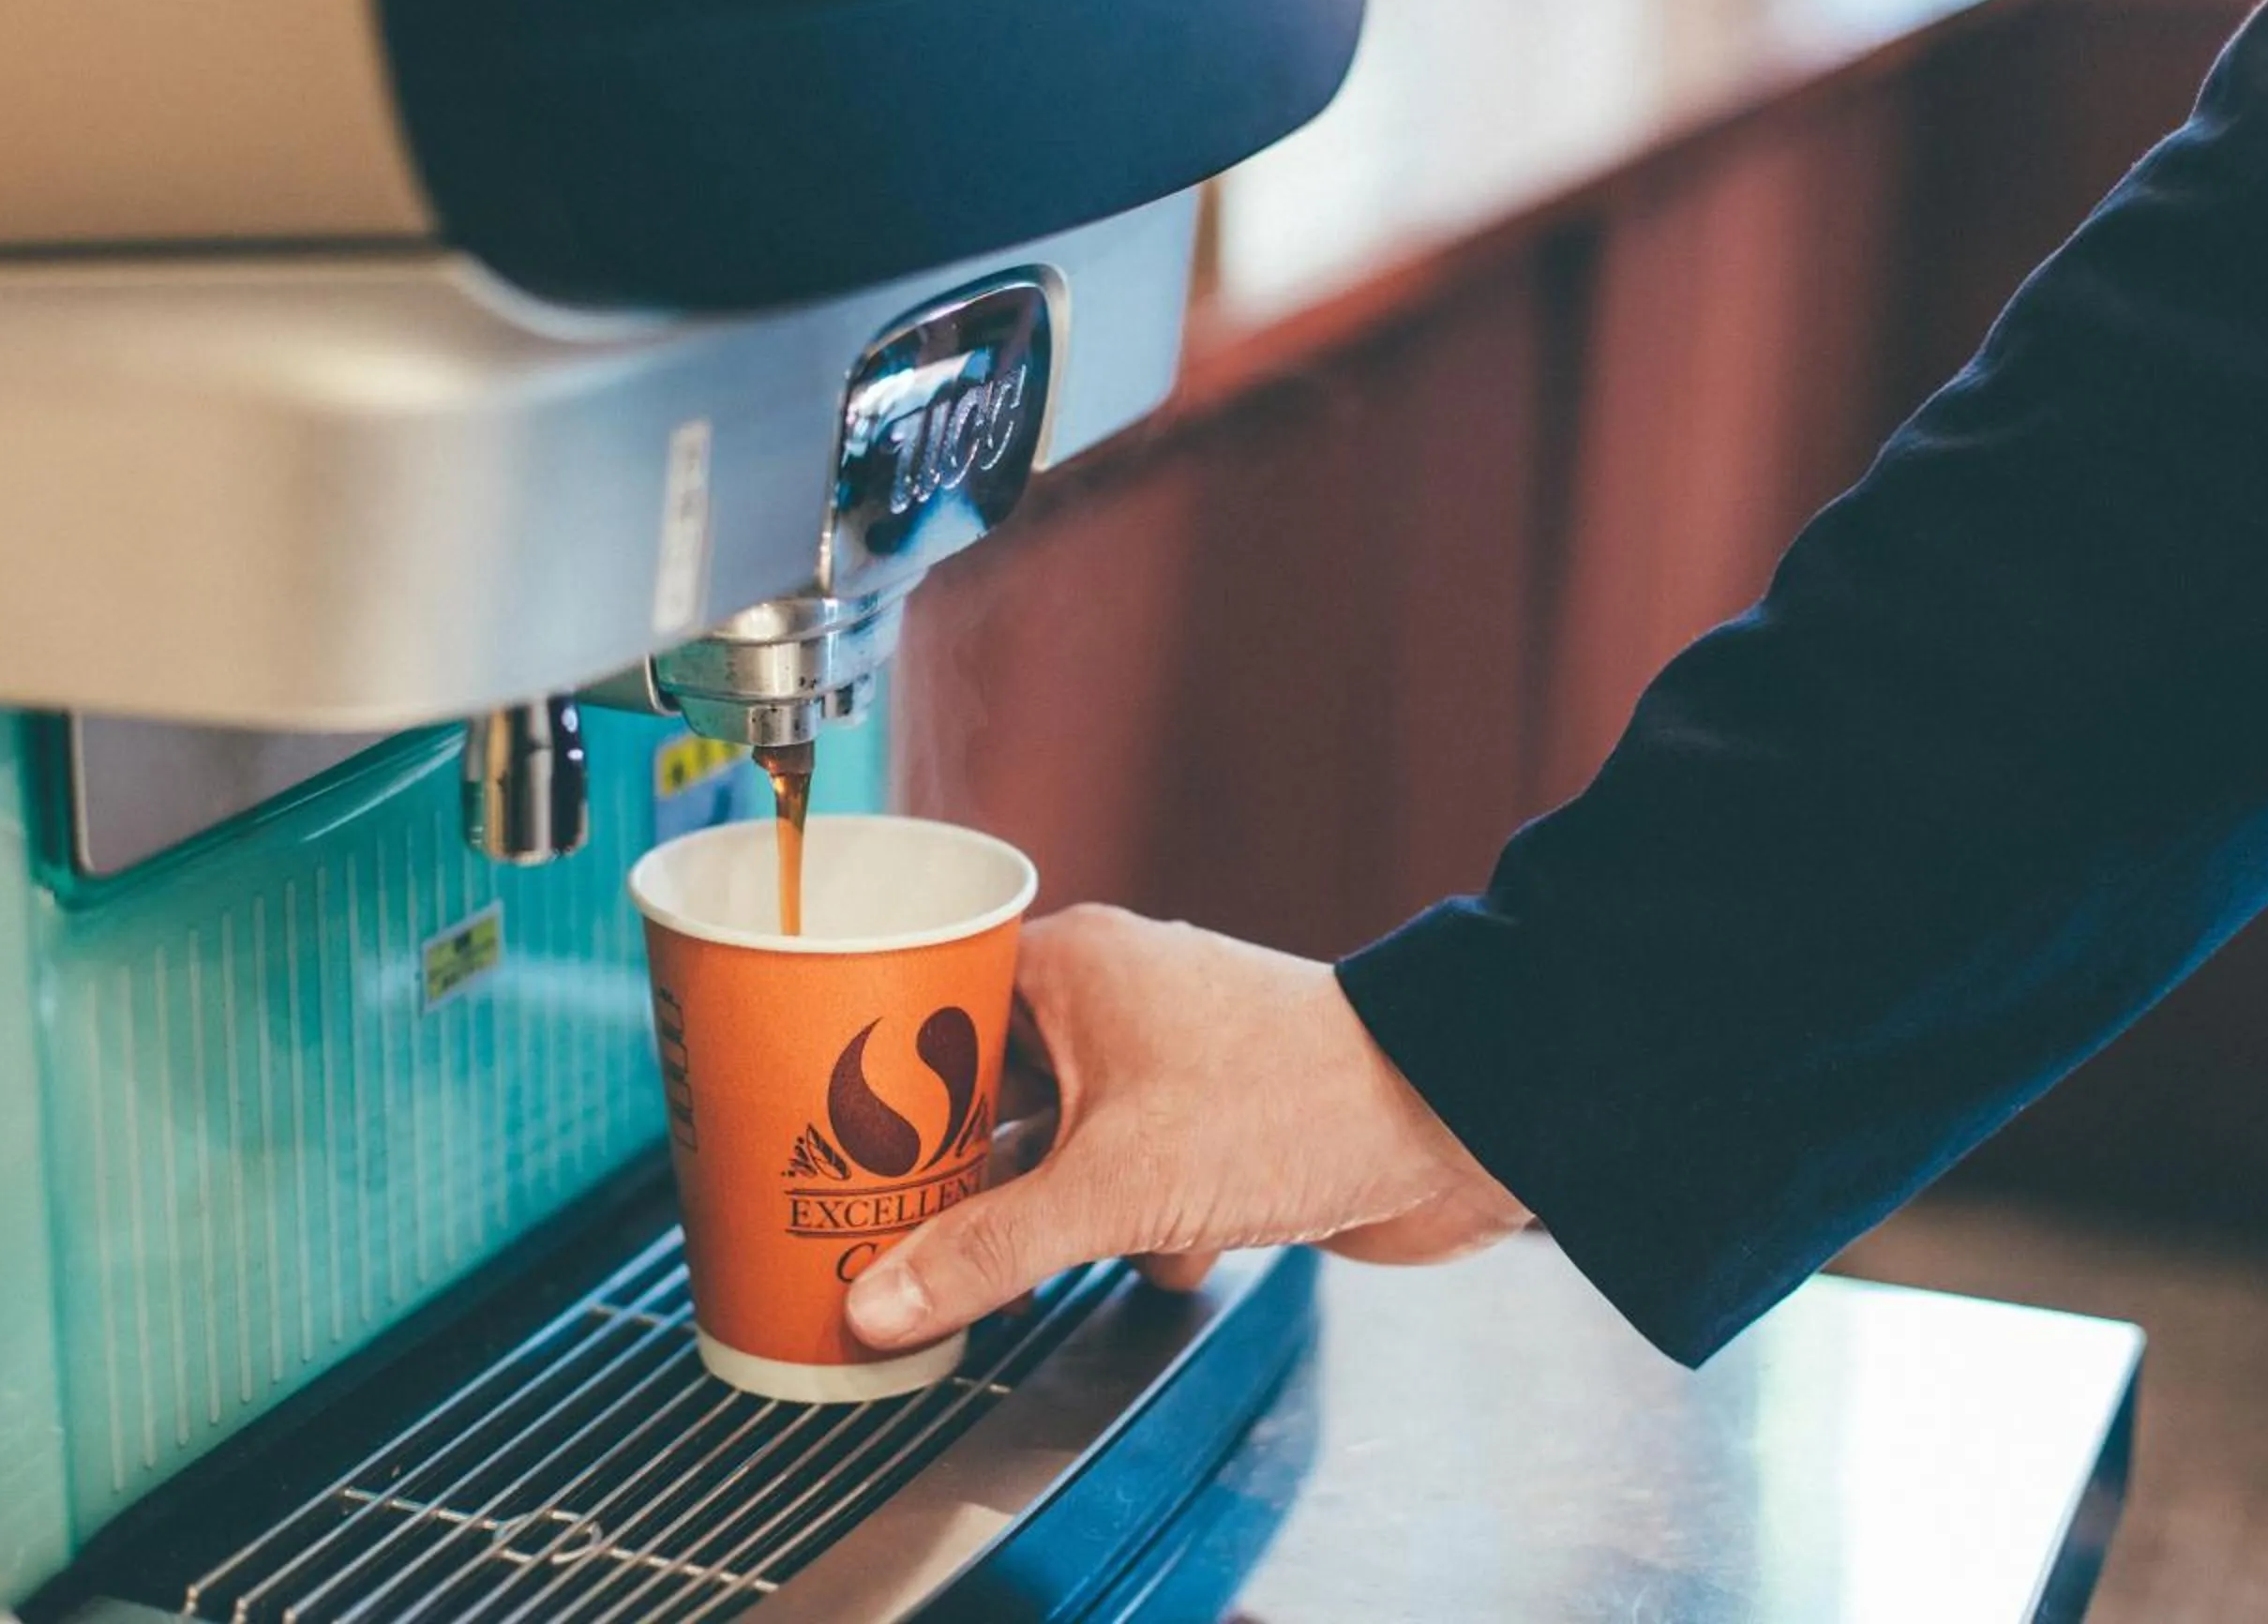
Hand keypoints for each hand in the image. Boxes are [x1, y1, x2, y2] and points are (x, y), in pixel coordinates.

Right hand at [844, 905, 1529, 1351]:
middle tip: (889, 1229)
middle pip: (988, 1092)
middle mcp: (1114, 1005)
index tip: (817, 1138)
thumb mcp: (1110, 1189)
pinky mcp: (1218, 1129)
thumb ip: (987, 1250)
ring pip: (1062, 1149)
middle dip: (957, 1173)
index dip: (869, 1075)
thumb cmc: (1294, 1099)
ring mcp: (1168, 1067)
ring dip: (1054, 1213)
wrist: (1449, 1125)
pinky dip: (1139, 1230)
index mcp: (1068, 969)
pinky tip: (1161, 1258)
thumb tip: (881, 1298)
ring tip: (1008, 1269)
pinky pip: (1134, 1184)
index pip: (929, 1005)